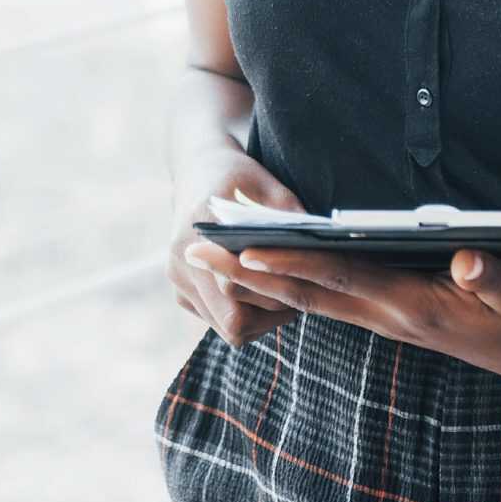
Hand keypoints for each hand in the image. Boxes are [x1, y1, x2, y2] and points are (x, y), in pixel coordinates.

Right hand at [167, 147, 305, 349]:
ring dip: (262, 320)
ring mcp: (178, 281)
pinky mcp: (182, 294)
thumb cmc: (238, 177)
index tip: (304, 283)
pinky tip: (264, 293)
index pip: (234, 284)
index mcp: (198, 230)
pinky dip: (247, 316)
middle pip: (233, 319)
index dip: (275, 291)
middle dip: (272, 313)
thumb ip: (289, 218)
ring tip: (286, 294)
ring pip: (228, 329)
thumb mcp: (268, 186)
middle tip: (303, 295)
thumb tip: (322, 249)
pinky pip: (220, 323)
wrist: (196, 172)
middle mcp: (181, 261)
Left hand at [177, 240, 500, 384]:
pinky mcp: (388, 314)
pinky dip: (289, 281)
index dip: (291, 263)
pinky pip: (326, 299)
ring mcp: (382, 318)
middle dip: (246, 272)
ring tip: (211, 253)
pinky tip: (264, 267)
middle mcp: (385, 315)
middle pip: (303, 291)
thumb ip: (499, 275)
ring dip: (257, 276)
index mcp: (412, 307)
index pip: (339, 279)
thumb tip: (470, 256)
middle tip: (192, 250)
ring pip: (307, 297)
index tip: (243, 251)